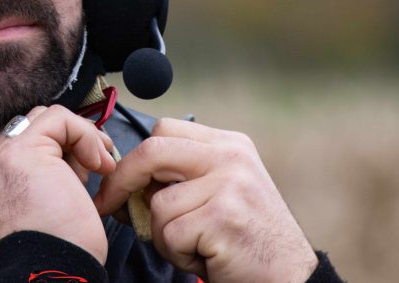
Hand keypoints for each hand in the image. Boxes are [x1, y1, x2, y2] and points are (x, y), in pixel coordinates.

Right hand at [0, 105, 116, 262]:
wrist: (54, 269)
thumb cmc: (61, 248)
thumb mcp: (46, 205)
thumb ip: (45, 176)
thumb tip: (73, 153)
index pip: (21, 146)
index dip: (59, 151)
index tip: (85, 171)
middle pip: (29, 127)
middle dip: (67, 140)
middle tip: (95, 165)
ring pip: (43, 117)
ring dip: (78, 136)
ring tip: (98, 166)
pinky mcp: (21, 151)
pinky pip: (58, 118)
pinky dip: (84, 134)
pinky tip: (98, 163)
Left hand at [93, 119, 316, 282]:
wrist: (289, 280)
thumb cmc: (245, 241)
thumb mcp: (219, 193)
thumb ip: (180, 179)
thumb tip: (121, 183)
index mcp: (229, 144)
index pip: (163, 131)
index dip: (133, 157)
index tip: (117, 182)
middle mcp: (231, 157)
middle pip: (152, 152)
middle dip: (121, 181)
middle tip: (109, 205)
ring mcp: (230, 185)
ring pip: (158, 204)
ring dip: (163, 235)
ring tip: (195, 246)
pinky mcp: (224, 218)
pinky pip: (169, 234)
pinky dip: (177, 255)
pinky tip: (206, 258)